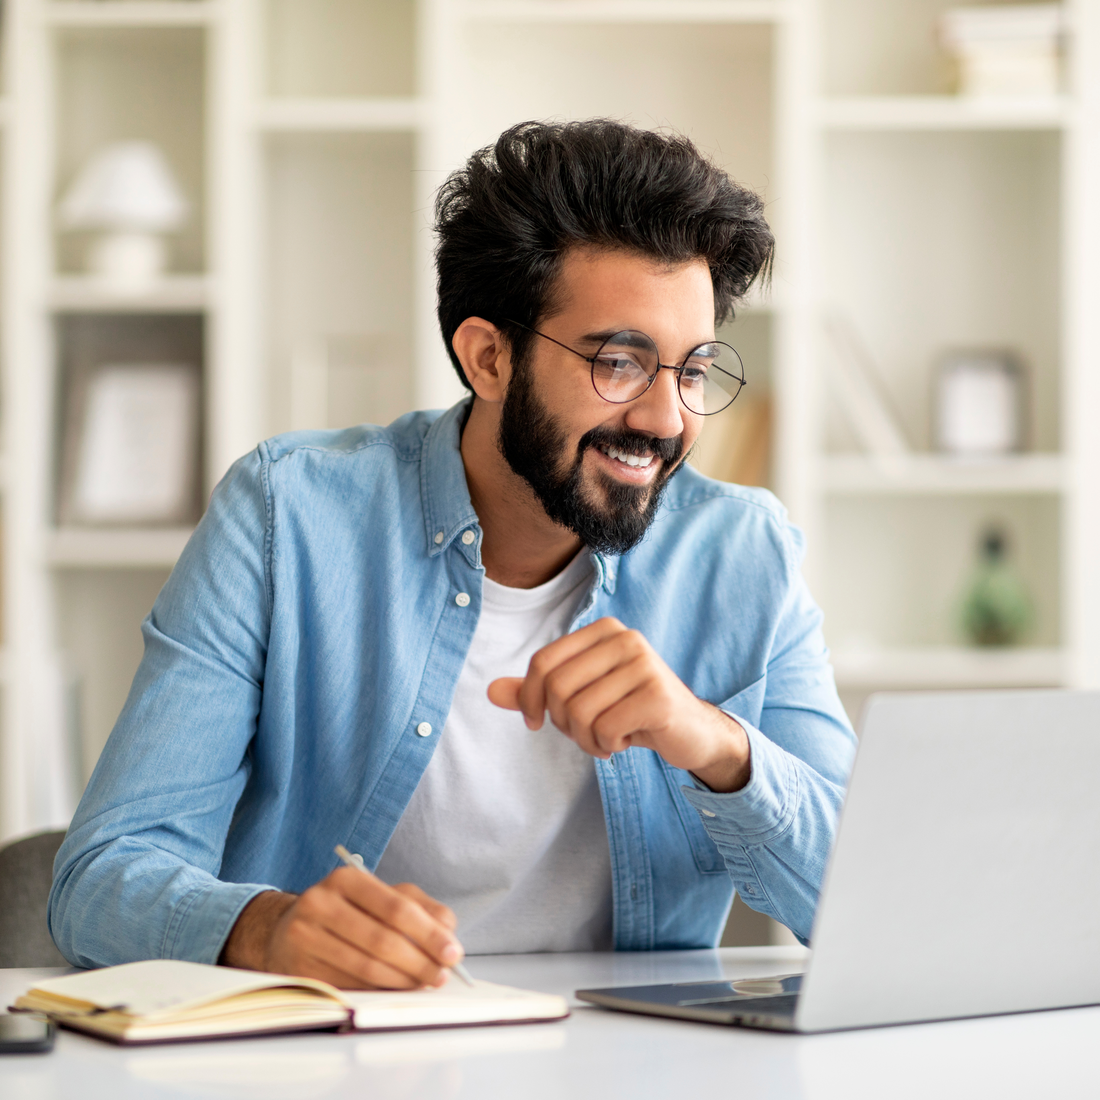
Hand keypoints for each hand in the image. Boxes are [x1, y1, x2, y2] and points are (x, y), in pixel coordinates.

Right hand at [220, 867, 463, 989]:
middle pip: (382, 940)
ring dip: (402, 980)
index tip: (452, 952)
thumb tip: (448, 931)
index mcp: (345, 879)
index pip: (396, 907)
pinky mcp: (299, 970)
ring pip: (366, 967)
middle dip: (419, 961)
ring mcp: (305, 938)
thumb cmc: (345, 912)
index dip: (428, 933)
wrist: (286, 930)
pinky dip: (378, 991)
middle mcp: (320, 904)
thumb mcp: (380, 895)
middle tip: (441, 974)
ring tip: (423, 982)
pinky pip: (349, 986)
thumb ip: (418, 906)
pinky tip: (394, 989)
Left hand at [487, 617, 750, 792]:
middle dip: (563, 723)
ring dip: (586, 740)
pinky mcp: (658, 696)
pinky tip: (624, 741)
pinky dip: (607, 745)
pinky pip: (606, 728)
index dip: (528, 698)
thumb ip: (537, 692)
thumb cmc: (629, 709)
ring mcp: (645, 665)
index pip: (543, 662)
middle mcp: (625, 639)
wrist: (689, 731)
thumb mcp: (581, 696)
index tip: (535, 722)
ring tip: (605, 739)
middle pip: (558, 688)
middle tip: (584, 734)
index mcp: (603, 631)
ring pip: (580, 712)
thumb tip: (490, 692)